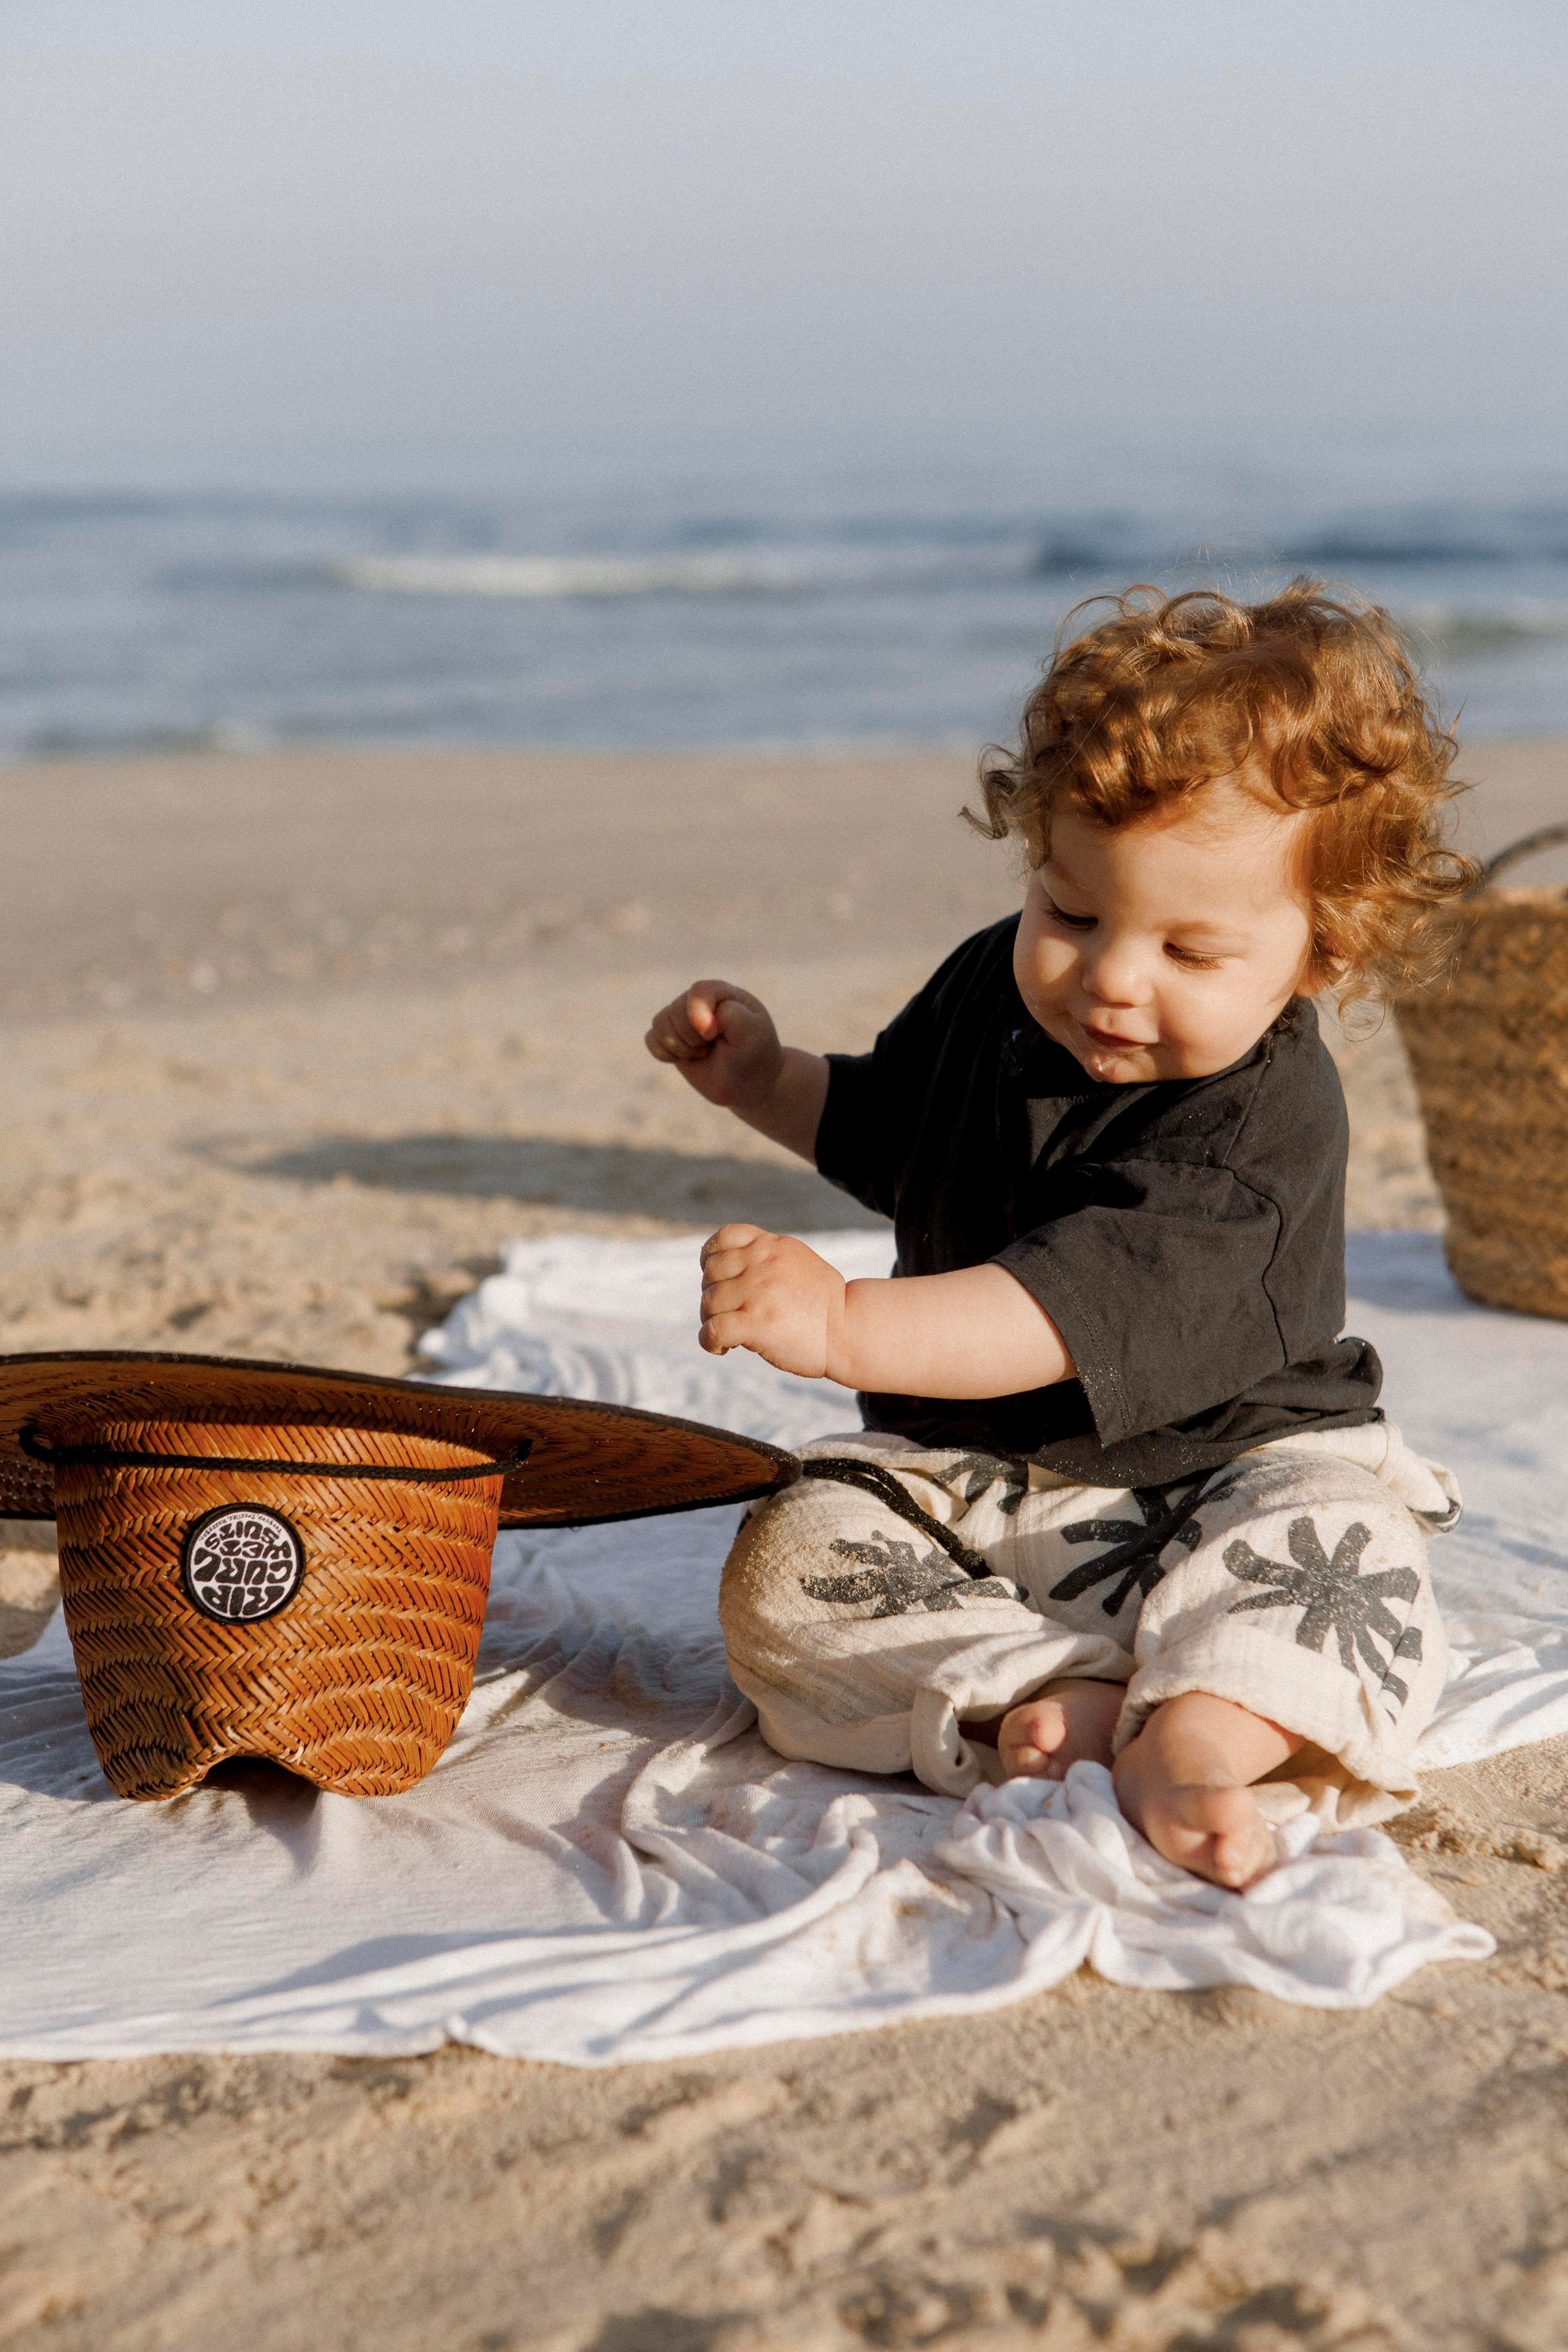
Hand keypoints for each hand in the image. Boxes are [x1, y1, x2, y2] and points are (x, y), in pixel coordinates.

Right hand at [645, 981, 783, 1114]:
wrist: (749, 1083)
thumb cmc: (754, 1056)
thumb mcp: (753, 1036)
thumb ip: (733, 1017)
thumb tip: (700, 1020)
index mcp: (724, 994)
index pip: (699, 991)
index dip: (698, 1015)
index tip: (712, 1036)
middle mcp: (700, 1002)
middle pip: (677, 1009)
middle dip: (692, 1037)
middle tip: (714, 1047)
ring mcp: (683, 1019)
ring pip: (660, 1022)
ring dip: (680, 1046)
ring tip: (703, 1053)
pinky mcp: (670, 1037)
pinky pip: (651, 1039)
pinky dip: (664, 1053)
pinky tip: (684, 1059)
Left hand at [699, 1225, 845, 1377]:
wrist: (850, 1329)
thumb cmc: (826, 1304)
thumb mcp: (798, 1262)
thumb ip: (768, 1258)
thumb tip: (735, 1269)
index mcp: (772, 1246)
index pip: (723, 1237)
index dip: (710, 1258)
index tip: (718, 1279)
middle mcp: (762, 1263)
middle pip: (710, 1273)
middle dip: (712, 1295)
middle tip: (727, 1314)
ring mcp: (758, 1292)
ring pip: (708, 1302)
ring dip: (711, 1320)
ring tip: (728, 1335)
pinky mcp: (756, 1323)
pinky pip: (712, 1330)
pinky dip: (709, 1341)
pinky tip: (722, 1348)